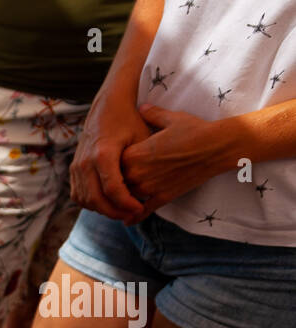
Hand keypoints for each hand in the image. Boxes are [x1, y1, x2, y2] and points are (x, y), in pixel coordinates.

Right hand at [70, 92, 149, 223]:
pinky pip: (78, 195)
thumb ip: (140, 167)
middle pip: (96, 199)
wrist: (108, 106)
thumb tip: (143, 193)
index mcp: (103, 154)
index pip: (112, 189)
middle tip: (131, 214)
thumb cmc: (130, 121)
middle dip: (114, 212)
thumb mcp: (141, 140)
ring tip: (121, 210)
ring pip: (85, 200)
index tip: (140, 208)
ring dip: (102, 209)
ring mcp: (76, 166)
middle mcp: (85, 162)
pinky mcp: (73, 169)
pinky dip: (91, 203)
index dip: (126, 204)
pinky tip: (107, 202)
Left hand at [120, 104, 232, 219]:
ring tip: (116, 200)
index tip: (111, 163)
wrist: (217, 146)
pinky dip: (134, 217)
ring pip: (127, 199)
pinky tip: (127, 220)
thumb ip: (151, 114)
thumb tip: (141, 106)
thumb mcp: (170, 118)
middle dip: (115, 183)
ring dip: (122, 200)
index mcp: (134, 154)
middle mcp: (137, 174)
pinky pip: (144, 211)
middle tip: (111, 183)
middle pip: (116, 184)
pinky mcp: (163, 197)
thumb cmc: (194, 130)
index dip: (110, 165)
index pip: (110, 165)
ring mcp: (150, 188)